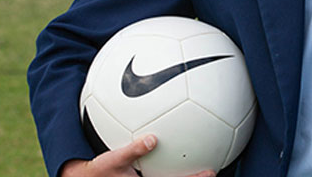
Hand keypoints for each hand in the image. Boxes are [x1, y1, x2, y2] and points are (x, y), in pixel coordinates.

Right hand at [60, 135, 216, 176]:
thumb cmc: (98, 172)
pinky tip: (178, 149)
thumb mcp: (112, 160)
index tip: (210, 172)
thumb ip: (132, 150)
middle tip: (213, 170)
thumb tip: (152, 139)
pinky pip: (161, 171)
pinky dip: (171, 164)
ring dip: (185, 173)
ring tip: (203, 161)